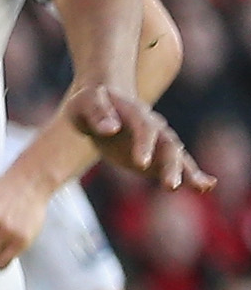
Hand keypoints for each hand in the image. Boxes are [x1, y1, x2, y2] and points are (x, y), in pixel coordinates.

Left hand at [63, 82, 209, 191]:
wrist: (103, 102)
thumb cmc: (90, 102)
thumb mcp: (85, 103)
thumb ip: (97, 113)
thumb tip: (110, 129)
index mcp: (135, 113)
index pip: (144, 129)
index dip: (144, 145)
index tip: (140, 163)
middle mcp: (153, 127)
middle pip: (167, 145)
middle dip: (170, 166)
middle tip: (171, 186)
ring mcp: (157, 142)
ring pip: (177, 156)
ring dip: (188, 172)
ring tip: (203, 187)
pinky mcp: (155, 156)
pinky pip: (175, 166)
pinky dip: (190, 175)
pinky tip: (205, 187)